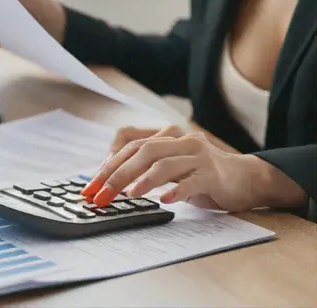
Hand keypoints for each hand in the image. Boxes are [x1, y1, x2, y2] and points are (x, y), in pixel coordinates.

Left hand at [82, 126, 306, 211]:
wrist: (245, 178)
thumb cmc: (200, 173)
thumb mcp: (170, 165)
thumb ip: (146, 164)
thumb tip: (109, 174)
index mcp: (168, 136)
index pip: (130, 144)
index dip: (108, 163)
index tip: (91, 185)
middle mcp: (181, 140)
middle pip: (143, 152)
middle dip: (118, 174)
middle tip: (100, 194)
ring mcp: (199, 155)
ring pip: (164, 163)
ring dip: (143, 180)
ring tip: (128, 195)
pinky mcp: (213, 174)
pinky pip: (193, 181)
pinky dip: (177, 190)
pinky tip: (165, 200)